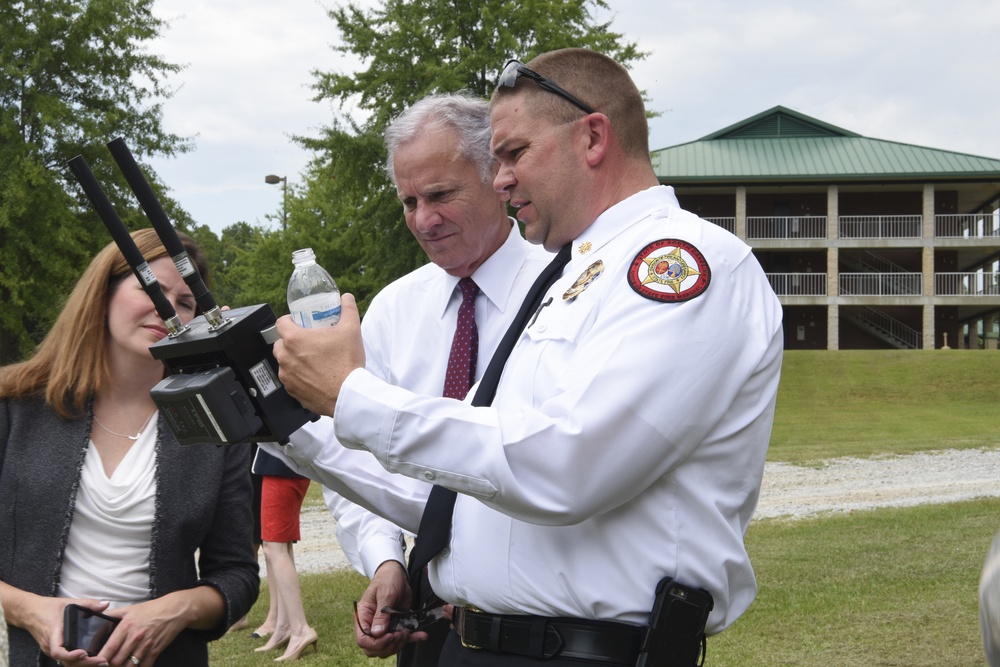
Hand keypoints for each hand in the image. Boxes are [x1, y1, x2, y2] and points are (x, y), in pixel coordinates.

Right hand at [14, 595, 106, 666]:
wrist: (30, 612)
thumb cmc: (48, 608)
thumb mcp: (69, 602)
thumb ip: (88, 603)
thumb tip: (106, 605)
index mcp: (54, 633)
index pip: (58, 651)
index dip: (71, 655)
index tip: (84, 653)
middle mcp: (50, 645)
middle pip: (66, 661)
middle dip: (84, 663)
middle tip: (102, 661)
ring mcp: (50, 650)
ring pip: (66, 663)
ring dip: (82, 664)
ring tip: (100, 662)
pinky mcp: (53, 650)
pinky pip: (65, 660)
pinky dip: (77, 662)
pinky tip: (91, 660)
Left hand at [91, 594, 196, 666]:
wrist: (174, 610)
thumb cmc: (151, 609)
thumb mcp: (130, 609)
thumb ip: (113, 614)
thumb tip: (96, 616)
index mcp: (126, 626)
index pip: (110, 647)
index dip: (101, 658)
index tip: (96, 662)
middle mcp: (135, 637)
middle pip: (117, 660)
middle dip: (110, 665)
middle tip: (107, 666)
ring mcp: (146, 645)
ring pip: (129, 665)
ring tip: (119, 666)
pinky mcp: (156, 650)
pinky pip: (145, 666)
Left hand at [273, 293, 365, 415]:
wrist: (348, 394)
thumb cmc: (346, 364)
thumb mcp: (351, 329)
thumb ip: (348, 309)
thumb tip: (347, 298)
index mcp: (295, 339)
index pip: (280, 322)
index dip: (290, 320)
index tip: (300, 322)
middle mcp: (286, 357)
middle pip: (280, 342)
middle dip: (291, 340)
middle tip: (308, 341)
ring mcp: (287, 375)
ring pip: (284, 361)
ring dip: (293, 358)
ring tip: (311, 358)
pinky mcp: (292, 390)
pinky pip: (289, 378)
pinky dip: (297, 375)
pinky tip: (312, 374)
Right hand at [354, 561, 427, 657]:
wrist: (398, 574)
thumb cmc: (387, 580)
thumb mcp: (385, 594)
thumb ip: (381, 614)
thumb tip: (377, 633)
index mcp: (363, 617)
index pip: (363, 639)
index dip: (376, 643)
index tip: (389, 636)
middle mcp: (372, 624)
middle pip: (375, 648)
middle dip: (389, 645)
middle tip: (401, 633)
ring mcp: (384, 627)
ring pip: (388, 647)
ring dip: (400, 643)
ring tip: (408, 632)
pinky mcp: (396, 626)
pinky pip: (401, 638)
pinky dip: (412, 638)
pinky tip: (421, 636)